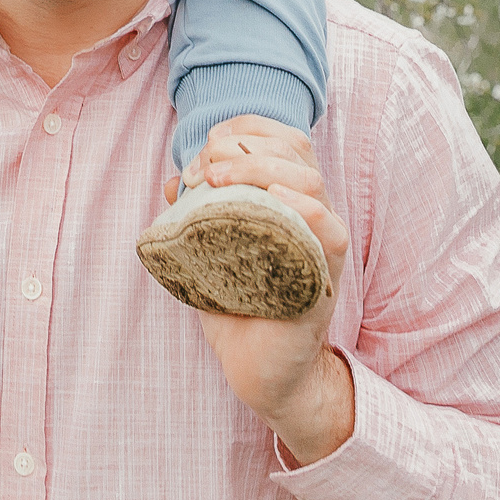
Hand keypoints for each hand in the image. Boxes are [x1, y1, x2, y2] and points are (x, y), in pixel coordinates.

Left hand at [165, 115, 354, 466]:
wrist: (259, 370)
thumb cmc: (237, 305)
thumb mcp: (209, 250)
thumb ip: (195, 213)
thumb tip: (173, 181)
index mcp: (290, 198)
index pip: (282, 137)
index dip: (244, 128)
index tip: (204, 148)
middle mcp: (313, 213)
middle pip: (295, 149)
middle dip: (243, 145)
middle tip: (203, 168)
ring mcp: (322, 243)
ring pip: (310, 180)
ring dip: (260, 167)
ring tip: (218, 178)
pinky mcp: (323, 275)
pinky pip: (327, 229)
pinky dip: (300, 206)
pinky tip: (270, 200)